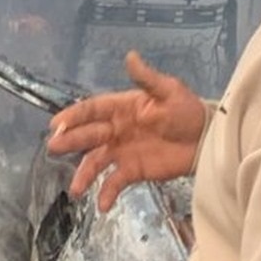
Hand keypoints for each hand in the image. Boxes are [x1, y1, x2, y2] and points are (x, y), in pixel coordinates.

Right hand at [47, 51, 207, 211]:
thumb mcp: (169, 90)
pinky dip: (107, 193)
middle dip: (71, 142)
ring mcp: (123, 152)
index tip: (57, 124)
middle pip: (89, 135)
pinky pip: (115, 182)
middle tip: (53, 148)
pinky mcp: (133, 171)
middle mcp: (116, 130)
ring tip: (75, 189)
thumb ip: (146, 78)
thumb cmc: (186, 111)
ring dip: (84, 174)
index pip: (92, 109)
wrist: (206, 138)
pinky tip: (101, 205)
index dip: (74, 115)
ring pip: (96, 162)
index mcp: (122, 108)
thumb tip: (130, 55)